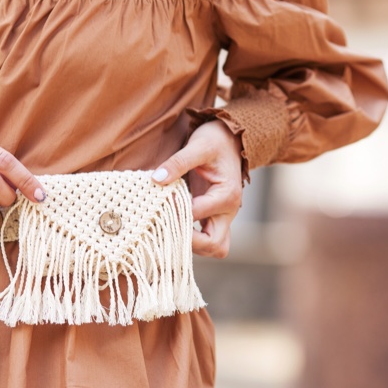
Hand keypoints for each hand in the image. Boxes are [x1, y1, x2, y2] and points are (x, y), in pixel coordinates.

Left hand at [152, 120, 242, 257]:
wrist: (231, 139)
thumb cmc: (215, 141)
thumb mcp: (197, 146)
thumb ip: (178, 162)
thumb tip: (156, 179)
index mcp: (226, 195)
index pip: (196, 215)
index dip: (173, 210)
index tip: (158, 200)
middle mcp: (229, 211)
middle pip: (215, 245)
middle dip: (188, 242)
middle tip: (165, 227)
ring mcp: (223, 218)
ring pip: (214, 248)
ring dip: (191, 245)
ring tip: (167, 229)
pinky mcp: (215, 218)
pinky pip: (207, 240)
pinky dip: (191, 241)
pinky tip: (171, 227)